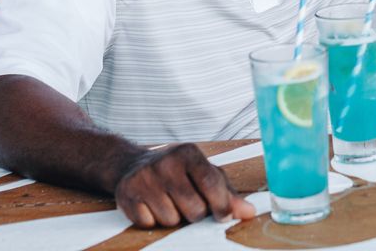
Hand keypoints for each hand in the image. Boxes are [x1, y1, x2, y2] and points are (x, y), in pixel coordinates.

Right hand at [113, 143, 255, 228]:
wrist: (132, 165)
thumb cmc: (177, 171)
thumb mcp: (203, 173)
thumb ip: (227, 193)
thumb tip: (249, 212)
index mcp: (188, 153)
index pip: (211, 183)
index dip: (221, 205)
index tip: (223, 215)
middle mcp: (165, 162)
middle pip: (194, 209)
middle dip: (195, 213)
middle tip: (187, 200)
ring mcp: (144, 178)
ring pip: (171, 220)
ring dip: (173, 217)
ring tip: (168, 201)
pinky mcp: (126, 194)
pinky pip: (149, 224)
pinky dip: (152, 220)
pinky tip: (150, 204)